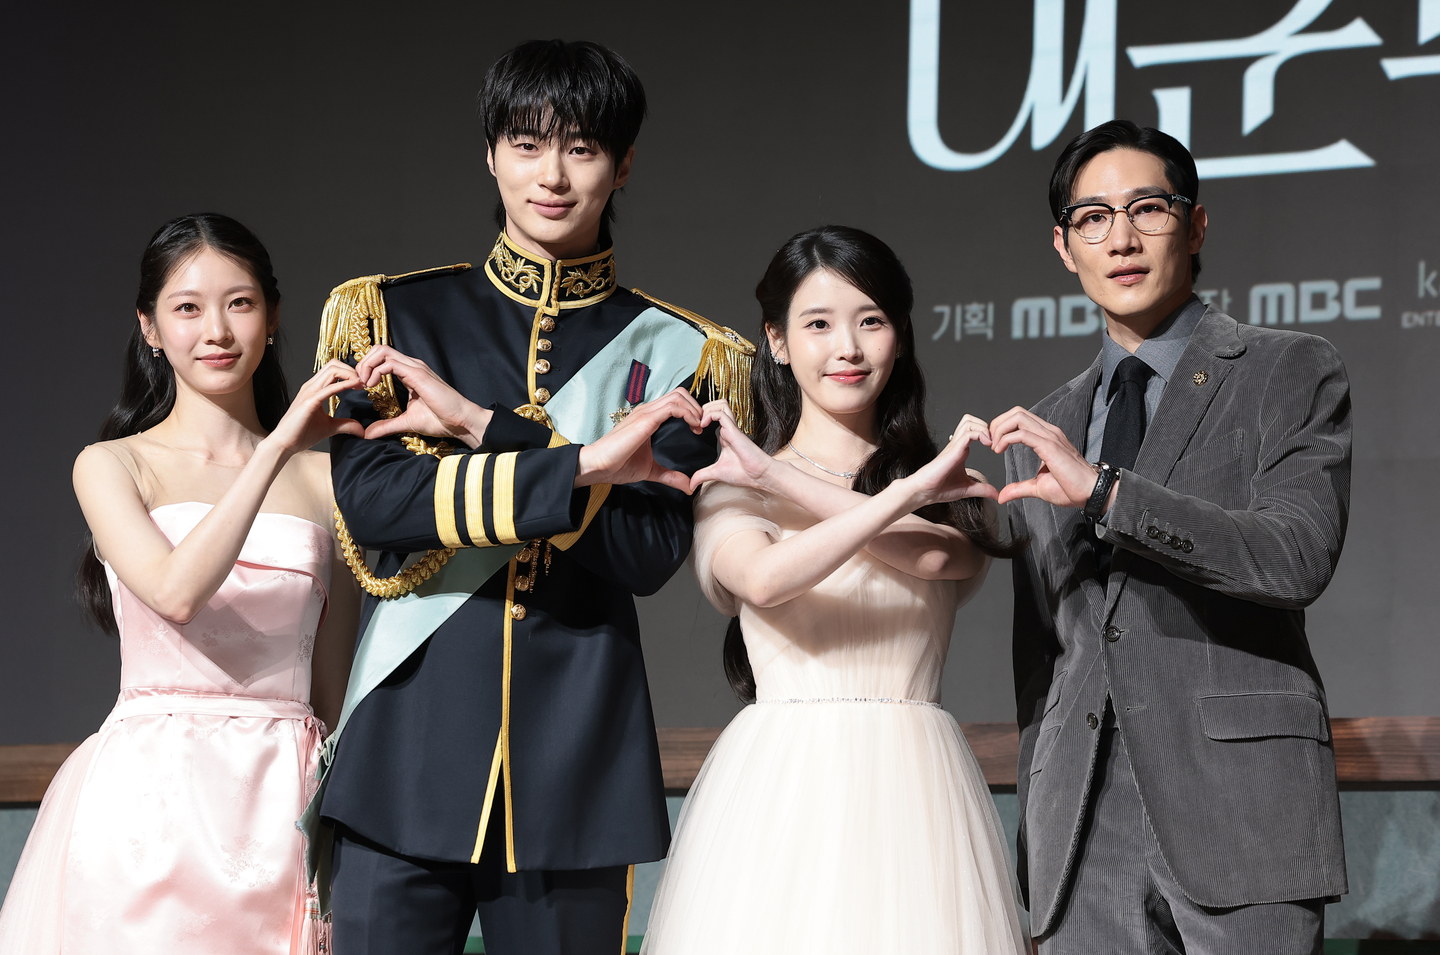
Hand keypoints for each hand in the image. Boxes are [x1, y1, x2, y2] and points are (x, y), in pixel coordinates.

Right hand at [266, 360, 364, 453]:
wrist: (284, 444)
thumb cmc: (301, 434)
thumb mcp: (330, 427)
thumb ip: (345, 424)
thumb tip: (361, 430)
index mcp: (315, 388)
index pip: (334, 369)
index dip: (350, 373)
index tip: (362, 384)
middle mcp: (311, 386)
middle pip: (334, 364)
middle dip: (352, 369)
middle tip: (364, 382)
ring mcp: (309, 392)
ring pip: (332, 370)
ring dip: (350, 374)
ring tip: (361, 384)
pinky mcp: (309, 402)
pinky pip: (329, 388)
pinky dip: (344, 384)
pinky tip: (355, 386)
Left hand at [355, 345, 491, 447]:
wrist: (460, 421)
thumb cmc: (440, 420)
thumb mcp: (407, 422)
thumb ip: (387, 425)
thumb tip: (368, 433)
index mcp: (409, 373)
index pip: (382, 358)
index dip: (367, 368)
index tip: (360, 386)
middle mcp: (411, 365)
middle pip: (379, 348)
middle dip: (363, 362)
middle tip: (359, 382)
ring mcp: (415, 367)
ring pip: (382, 350)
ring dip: (367, 364)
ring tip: (363, 383)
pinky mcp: (417, 374)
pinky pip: (389, 363)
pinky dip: (375, 372)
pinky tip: (372, 386)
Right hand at [576, 387, 703, 491]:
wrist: (598, 465)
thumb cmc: (618, 465)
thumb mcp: (651, 470)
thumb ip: (670, 475)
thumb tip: (688, 486)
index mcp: (648, 418)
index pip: (675, 402)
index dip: (691, 410)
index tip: (699, 428)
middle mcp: (647, 411)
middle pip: (679, 394)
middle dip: (696, 406)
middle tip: (703, 425)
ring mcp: (645, 413)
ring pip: (678, 396)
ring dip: (694, 408)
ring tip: (700, 425)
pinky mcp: (645, 419)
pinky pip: (672, 407)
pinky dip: (688, 413)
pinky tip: (694, 427)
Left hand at [688, 399, 773, 492]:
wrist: (758, 475)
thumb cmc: (743, 473)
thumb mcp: (716, 473)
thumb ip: (702, 475)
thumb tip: (691, 485)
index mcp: (724, 435)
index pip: (712, 415)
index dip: (700, 417)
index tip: (691, 428)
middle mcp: (728, 429)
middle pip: (716, 405)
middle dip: (701, 409)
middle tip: (692, 421)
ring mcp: (731, 428)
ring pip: (720, 404)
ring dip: (706, 409)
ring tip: (698, 421)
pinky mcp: (734, 430)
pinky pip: (721, 414)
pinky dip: (709, 415)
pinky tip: (703, 425)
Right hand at [902, 414, 999, 505]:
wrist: (924, 491)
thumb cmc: (939, 488)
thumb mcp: (967, 489)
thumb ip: (982, 490)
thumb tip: (996, 494)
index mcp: (961, 451)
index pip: (973, 430)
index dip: (987, 433)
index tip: (996, 447)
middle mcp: (957, 445)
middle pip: (970, 420)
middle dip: (985, 425)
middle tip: (993, 440)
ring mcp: (954, 446)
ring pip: (969, 422)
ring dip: (983, 428)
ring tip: (990, 441)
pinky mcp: (953, 450)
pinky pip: (968, 434)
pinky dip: (981, 434)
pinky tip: (987, 444)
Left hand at [989, 406, 1101, 507]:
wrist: (1091, 493)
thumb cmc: (1071, 489)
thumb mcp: (1038, 487)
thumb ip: (1019, 488)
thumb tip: (1002, 495)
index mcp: (1046, 437)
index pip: (1020, 417)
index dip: (1002, 426)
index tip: (994, 444)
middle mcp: (1048, 432)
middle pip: (1016, 412)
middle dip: (997, 424)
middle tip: (991, 443)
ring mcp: (1050, 436)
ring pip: (1018, 417)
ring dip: (1000, 429)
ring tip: (995, 447)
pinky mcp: (1050, 446)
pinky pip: (1022, 433)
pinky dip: (1006, 439)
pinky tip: (1000, 451)